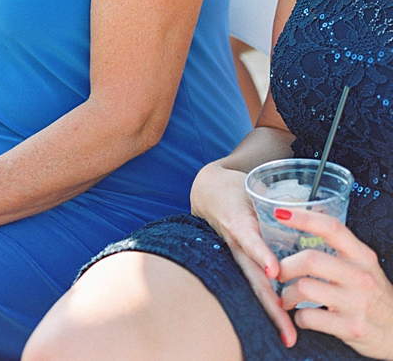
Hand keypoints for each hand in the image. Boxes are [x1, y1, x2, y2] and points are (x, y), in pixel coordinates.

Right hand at [191, 162, 296, 344]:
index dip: (261, 255)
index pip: (250, 241)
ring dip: (273, 312)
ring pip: (257, 288)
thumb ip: (276, 199)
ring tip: (289, 336)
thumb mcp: (251, 188)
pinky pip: (257, 284)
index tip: (274, 271)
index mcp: (239, 224)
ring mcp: (239, 257)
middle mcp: (237, 246)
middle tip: (289, 332)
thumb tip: (316, 206)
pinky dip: (272, 303)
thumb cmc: (234, 190)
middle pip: (256, 278)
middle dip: (273, 305)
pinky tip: (285, 322)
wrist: (207, 193)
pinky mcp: (243, 262)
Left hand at [277, 208, 392, 356]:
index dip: (303, 218)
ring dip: (287, 295)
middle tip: (277, 274)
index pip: (331, 227)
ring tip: (287, 300)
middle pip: (310, 259)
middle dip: (285, 266)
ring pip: (304, 288)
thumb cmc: (374, 296)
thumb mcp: (364, 266)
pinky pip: (309, 317)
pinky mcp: (352, 328)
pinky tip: (303, 317)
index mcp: (362, 256)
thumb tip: (306, 222)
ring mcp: (357, 303)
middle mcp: (361, 276)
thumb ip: (340, 249)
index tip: (280, 213)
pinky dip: (299, 317)